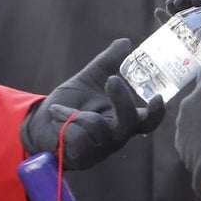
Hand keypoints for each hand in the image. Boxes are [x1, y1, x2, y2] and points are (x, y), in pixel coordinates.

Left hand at [22, 39, 165, 169]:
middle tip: (112, 79)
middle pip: (129, 123)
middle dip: (122, 100)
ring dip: (74, 112)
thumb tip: (126, 43)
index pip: (148, 120)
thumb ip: (109, 62)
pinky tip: (56, 117)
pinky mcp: (81, 157)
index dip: (157, 112)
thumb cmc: (73, 101)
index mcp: (125, 118)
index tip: (158, 97)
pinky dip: (63, 119)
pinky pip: (77, 136)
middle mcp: (117, 136)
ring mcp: (100, 149)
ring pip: (96, 126)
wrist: (43, 122)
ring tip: (59, 107)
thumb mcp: (91, 78)